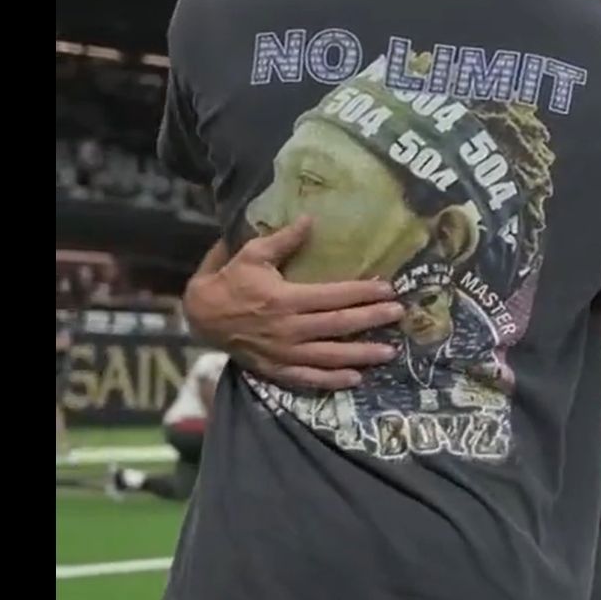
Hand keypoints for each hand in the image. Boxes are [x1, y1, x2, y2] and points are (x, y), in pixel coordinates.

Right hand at [184, 217, 404, 389]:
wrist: (201, 317)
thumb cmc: (229, 280)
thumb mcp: (252, 254)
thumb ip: (283, 240)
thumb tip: (310, 220)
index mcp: (286, 298)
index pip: (334, 295)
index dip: (364, 292)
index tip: (389, 289)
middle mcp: (289, 328)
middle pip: (339, 325)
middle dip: (372, 320)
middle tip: (399, 315)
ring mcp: (284, 352)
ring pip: (330, 356)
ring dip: (362, 354)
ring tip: (389, 352)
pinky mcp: (276, 369)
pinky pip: (309, 378)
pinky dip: (332, 380)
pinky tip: (355, 378)